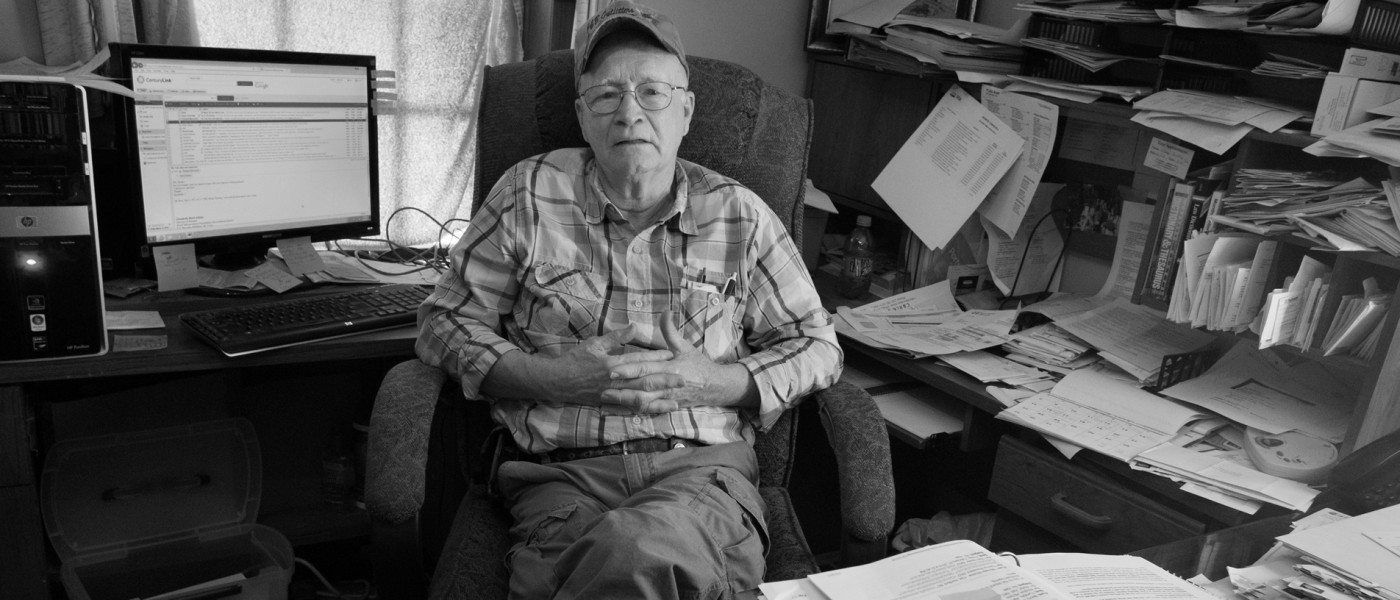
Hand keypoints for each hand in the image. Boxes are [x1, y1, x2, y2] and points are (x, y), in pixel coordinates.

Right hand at [544, 323, 671, 405]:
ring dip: (659, 399)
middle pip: (644, 381)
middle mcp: (614, 381)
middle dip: (665, 380)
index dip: (656, 357)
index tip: (672, 354)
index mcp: (611, 364)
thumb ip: (616, 337)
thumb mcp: (594, 344)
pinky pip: (631, 409)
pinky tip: (658, 410)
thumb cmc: (574, 360)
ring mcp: (612, 395)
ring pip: (640, 398)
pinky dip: (646, 410)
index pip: (638, 359)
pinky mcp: (610, 404)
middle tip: (684, 379)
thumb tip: (634, 326)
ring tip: (676, 398)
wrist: (556, 382)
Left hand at [602, 310, 753, 411]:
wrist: (714, 386)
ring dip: (624, 402)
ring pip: (643, 402)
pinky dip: (632, 411)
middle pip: (641, 388)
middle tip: (602, 386)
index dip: (629, 370)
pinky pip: (647, 411)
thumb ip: (671, 331)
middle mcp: (668, 384)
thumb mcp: (685, 346)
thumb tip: (665, 312)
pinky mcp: (666, 406)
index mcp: (671, 367)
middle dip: (622, 388)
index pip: (646, 368)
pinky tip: (618, 410)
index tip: (612, 370)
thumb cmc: (698, 364)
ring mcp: (667, 397)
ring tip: (605, 399)